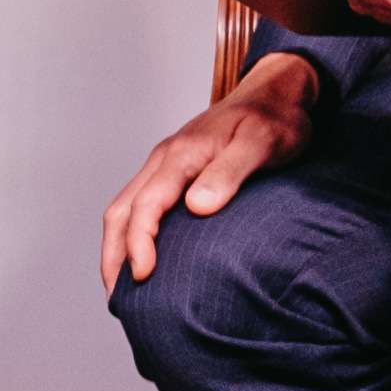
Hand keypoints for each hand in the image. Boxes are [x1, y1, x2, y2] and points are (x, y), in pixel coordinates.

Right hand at [101, 54, 320, 286]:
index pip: (146, 204)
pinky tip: (140, 252)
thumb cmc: (275, 120)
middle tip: (117, 298)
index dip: (139, 242)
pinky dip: (130, 231)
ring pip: (124, 206)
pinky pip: (138, 202)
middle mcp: (164, 158)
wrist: (277, 93)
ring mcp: (166, 163)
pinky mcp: (174, 169)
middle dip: (113, 254)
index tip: (142, 277)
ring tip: (119, 285)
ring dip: (116, 245)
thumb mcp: (261, 145)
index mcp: (180, 155)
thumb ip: (228, 174)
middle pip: (121, 209)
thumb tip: (196, 207)